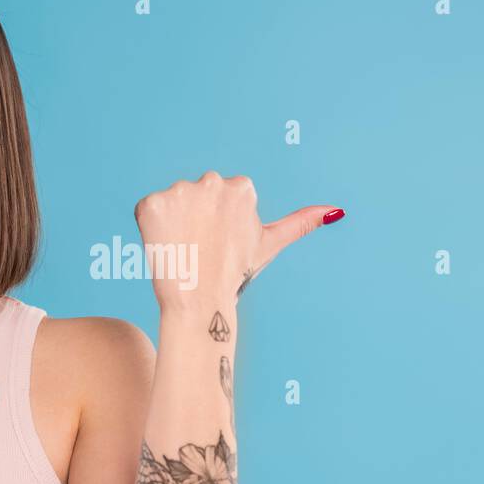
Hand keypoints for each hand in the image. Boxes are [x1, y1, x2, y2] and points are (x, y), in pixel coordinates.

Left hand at [133, 170, 343, 312]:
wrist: (200, 301)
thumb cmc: (236, 273)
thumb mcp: (269, 244)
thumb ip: (300, 222)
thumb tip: (336, 210)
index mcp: (240, 187)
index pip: (221, 198)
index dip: (218, 224)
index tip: (220, 244)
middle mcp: (211, 182)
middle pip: (197, 197)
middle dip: (196, 220)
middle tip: (202, 250)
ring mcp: (178, 192)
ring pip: (172, 205)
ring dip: (174, 225)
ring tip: (184, 251)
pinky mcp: (150, 205)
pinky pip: (147, 212)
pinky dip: (151, 229)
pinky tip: (164, 247)